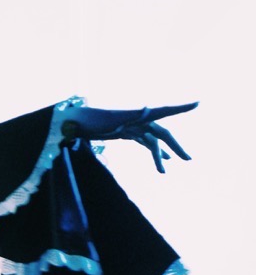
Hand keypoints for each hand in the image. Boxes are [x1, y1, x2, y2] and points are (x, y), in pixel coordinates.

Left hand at [61, 102, 196, 172]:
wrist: (77, 122)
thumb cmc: (95, 118)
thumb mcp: (116, 118)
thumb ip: (133, 114)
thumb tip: (147, 107)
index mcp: (141, 114)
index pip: (166, 110)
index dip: (182, 108)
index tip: (198, 103)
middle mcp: (140, 118)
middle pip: (162, 134)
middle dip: (175, 146)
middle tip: (188, 159)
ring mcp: (133, 126)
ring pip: (152, 142)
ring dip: (159, 155)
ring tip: (164, 171)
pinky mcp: (125, 132)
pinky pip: (143, 142)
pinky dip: (152, 150)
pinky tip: (159, 158)